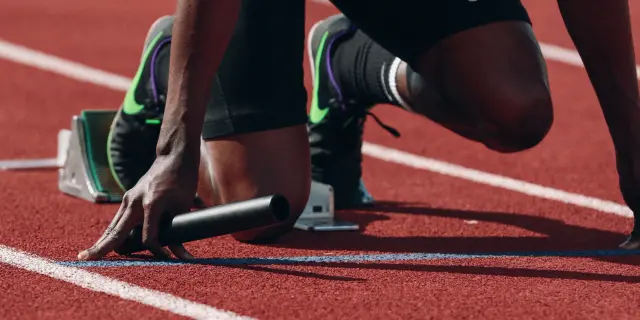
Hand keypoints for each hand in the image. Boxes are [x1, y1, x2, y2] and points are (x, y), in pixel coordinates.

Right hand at [77, 153, 198, 259]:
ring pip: (112, 227)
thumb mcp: (183, 207)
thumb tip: (181, 256)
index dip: (158, 252)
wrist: (173, 157)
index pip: (148, 238)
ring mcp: (128, 199)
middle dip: (102, 248)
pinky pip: (117, 220)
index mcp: (151, 204)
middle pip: (115, 233)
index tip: (168, 259)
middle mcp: (134, 202)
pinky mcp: (128, 199)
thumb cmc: (182, 181)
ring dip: (104, 242)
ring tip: (89, 256)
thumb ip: (180, 231)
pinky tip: (103, 244)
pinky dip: (111, 233)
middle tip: (84, 260)